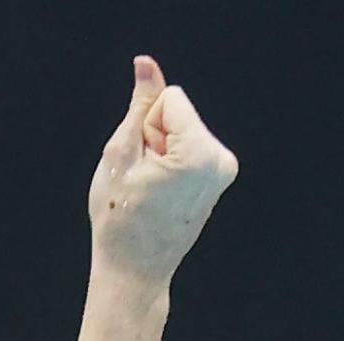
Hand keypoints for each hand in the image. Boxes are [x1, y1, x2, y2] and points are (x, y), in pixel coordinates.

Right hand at [89, 56, 238, 285]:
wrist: (133, 272)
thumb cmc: (119, 221)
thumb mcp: (120, 156)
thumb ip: (139, 105)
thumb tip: (147, 65)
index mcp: (200, 152)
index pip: (170, 99)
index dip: (145, 127)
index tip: (139, 165)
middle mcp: (221, 158)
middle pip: (179, 113)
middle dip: (155, 140)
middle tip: (141, 183)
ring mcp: (224, 170)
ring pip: (184, 130)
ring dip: (161, 154)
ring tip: (150, 193)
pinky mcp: (220, 176)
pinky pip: (191, 148)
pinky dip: (172, 165)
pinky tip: (161, 196)